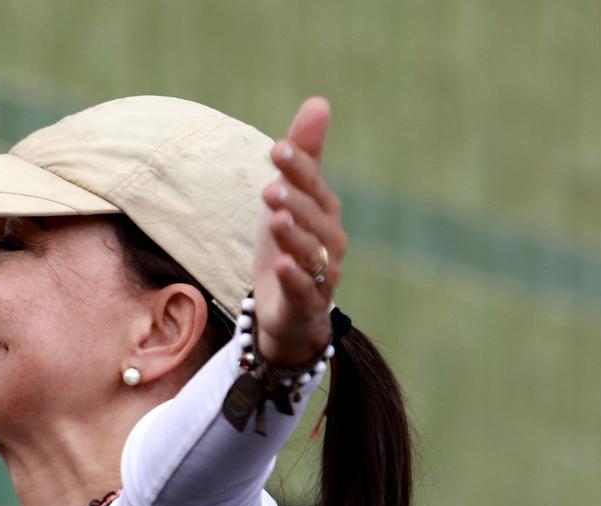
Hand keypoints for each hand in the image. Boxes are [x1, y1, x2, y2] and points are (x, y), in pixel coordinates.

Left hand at [252, 97, 347, 365]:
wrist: (290, 309)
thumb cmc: (290, 245)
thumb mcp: (290, 198)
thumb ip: (304, 156)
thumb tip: (319, 102)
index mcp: (324, 213)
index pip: (313, 185)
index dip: (299, 168)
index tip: (279, 149)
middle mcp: (329, 241)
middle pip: (313, 218)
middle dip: (294, 201)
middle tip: (270, 188)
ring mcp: (321, 274)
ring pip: (310, 252)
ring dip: (294, 235)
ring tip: (275, 219)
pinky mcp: (306, 302)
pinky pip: (304, 289)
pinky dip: (294, 278)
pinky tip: (282, 266)